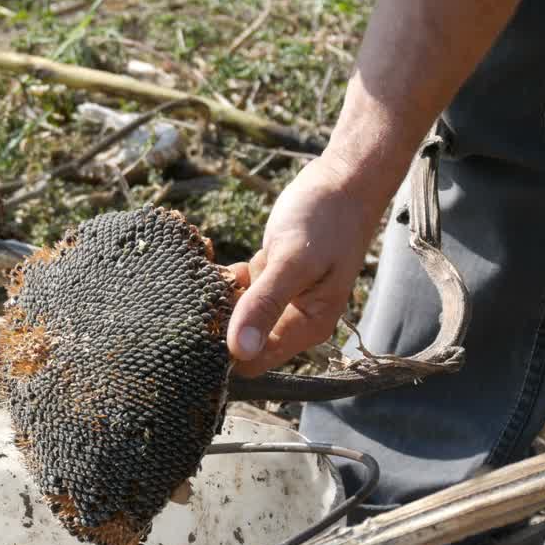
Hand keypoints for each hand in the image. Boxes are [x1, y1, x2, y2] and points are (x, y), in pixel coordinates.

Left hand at [226, 154, 386, 377]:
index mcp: (307, 327)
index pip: (254, 362)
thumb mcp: (292, 262)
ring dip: (222, 295)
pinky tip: (224, 262)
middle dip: (222, 317)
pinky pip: (237, 290)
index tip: (201, 323)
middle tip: (213, 288)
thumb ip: (265, 305)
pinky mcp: (269, 280)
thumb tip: (239, 352)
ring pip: (235, 313)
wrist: (343, 183)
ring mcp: (280, 301)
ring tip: (227, 270)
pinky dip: (227, 278)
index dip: (224, 349)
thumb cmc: (325, 220)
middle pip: (241, 339)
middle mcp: (293, 321)